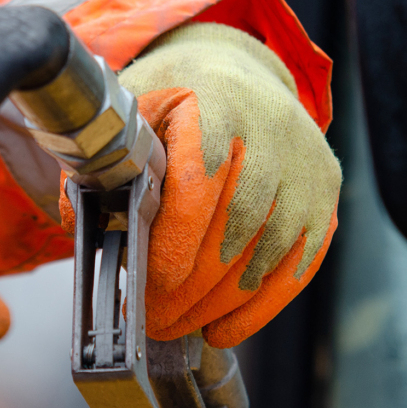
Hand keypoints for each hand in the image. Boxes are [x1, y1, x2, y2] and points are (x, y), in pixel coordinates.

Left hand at [62, 22, 340, 347]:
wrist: (243, 78)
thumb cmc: (181, 101)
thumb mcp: (131, 114)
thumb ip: (102, 166)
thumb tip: (82, 225)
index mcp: (217, 105)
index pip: (200, 183)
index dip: (175, 243)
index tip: (147, 283)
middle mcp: (273, 133)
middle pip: (235, 230)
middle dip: (189, 289)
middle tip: (153, 319)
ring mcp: (306, 168)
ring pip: (267, 256)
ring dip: (218, 304)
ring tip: (177, 325)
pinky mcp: (324, 199)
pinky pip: (299, 265)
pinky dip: (260, 308)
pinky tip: (222, 329)